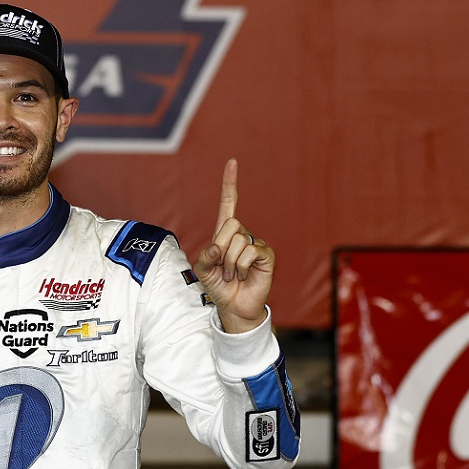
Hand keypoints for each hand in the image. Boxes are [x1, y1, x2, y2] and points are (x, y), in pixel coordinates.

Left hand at [192, 158, 272, 332]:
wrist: (233, 306)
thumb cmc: (218, 286)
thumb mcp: (202, 270)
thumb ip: (204, 256)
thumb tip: (220, 247)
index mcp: (225, 233)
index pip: (229, 204)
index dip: (230, 184)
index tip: (232, 162)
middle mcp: (242, 234)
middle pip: (230, 225)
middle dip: (221, 248)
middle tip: (223, 268)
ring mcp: (256, 244)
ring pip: (238, 241)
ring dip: (229, 263)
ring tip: (233, 275)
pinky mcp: (266, 255)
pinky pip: (249, 253)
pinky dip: (240, 267)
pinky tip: (243, 276)